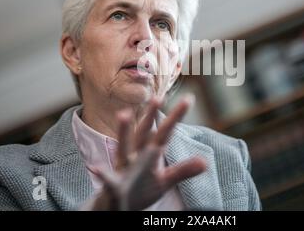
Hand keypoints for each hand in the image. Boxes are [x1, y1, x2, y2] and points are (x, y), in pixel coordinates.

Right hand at [90, 95, 206, 209]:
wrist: (118, 206)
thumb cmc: (141, 188)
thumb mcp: (165, 180)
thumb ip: (183, 170)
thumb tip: (205, 162)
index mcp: (150, 153)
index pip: (165, 133)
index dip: (176, 117)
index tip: (188, 99)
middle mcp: (136, 155)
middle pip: (144, 133)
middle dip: (150, 116)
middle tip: (157, 98)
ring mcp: (124, 169)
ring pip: (124, 147)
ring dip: (124, 131)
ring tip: (124, 114)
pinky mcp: (114, 186)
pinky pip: (109, 181)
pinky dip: (104, 175)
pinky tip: (98, 169)